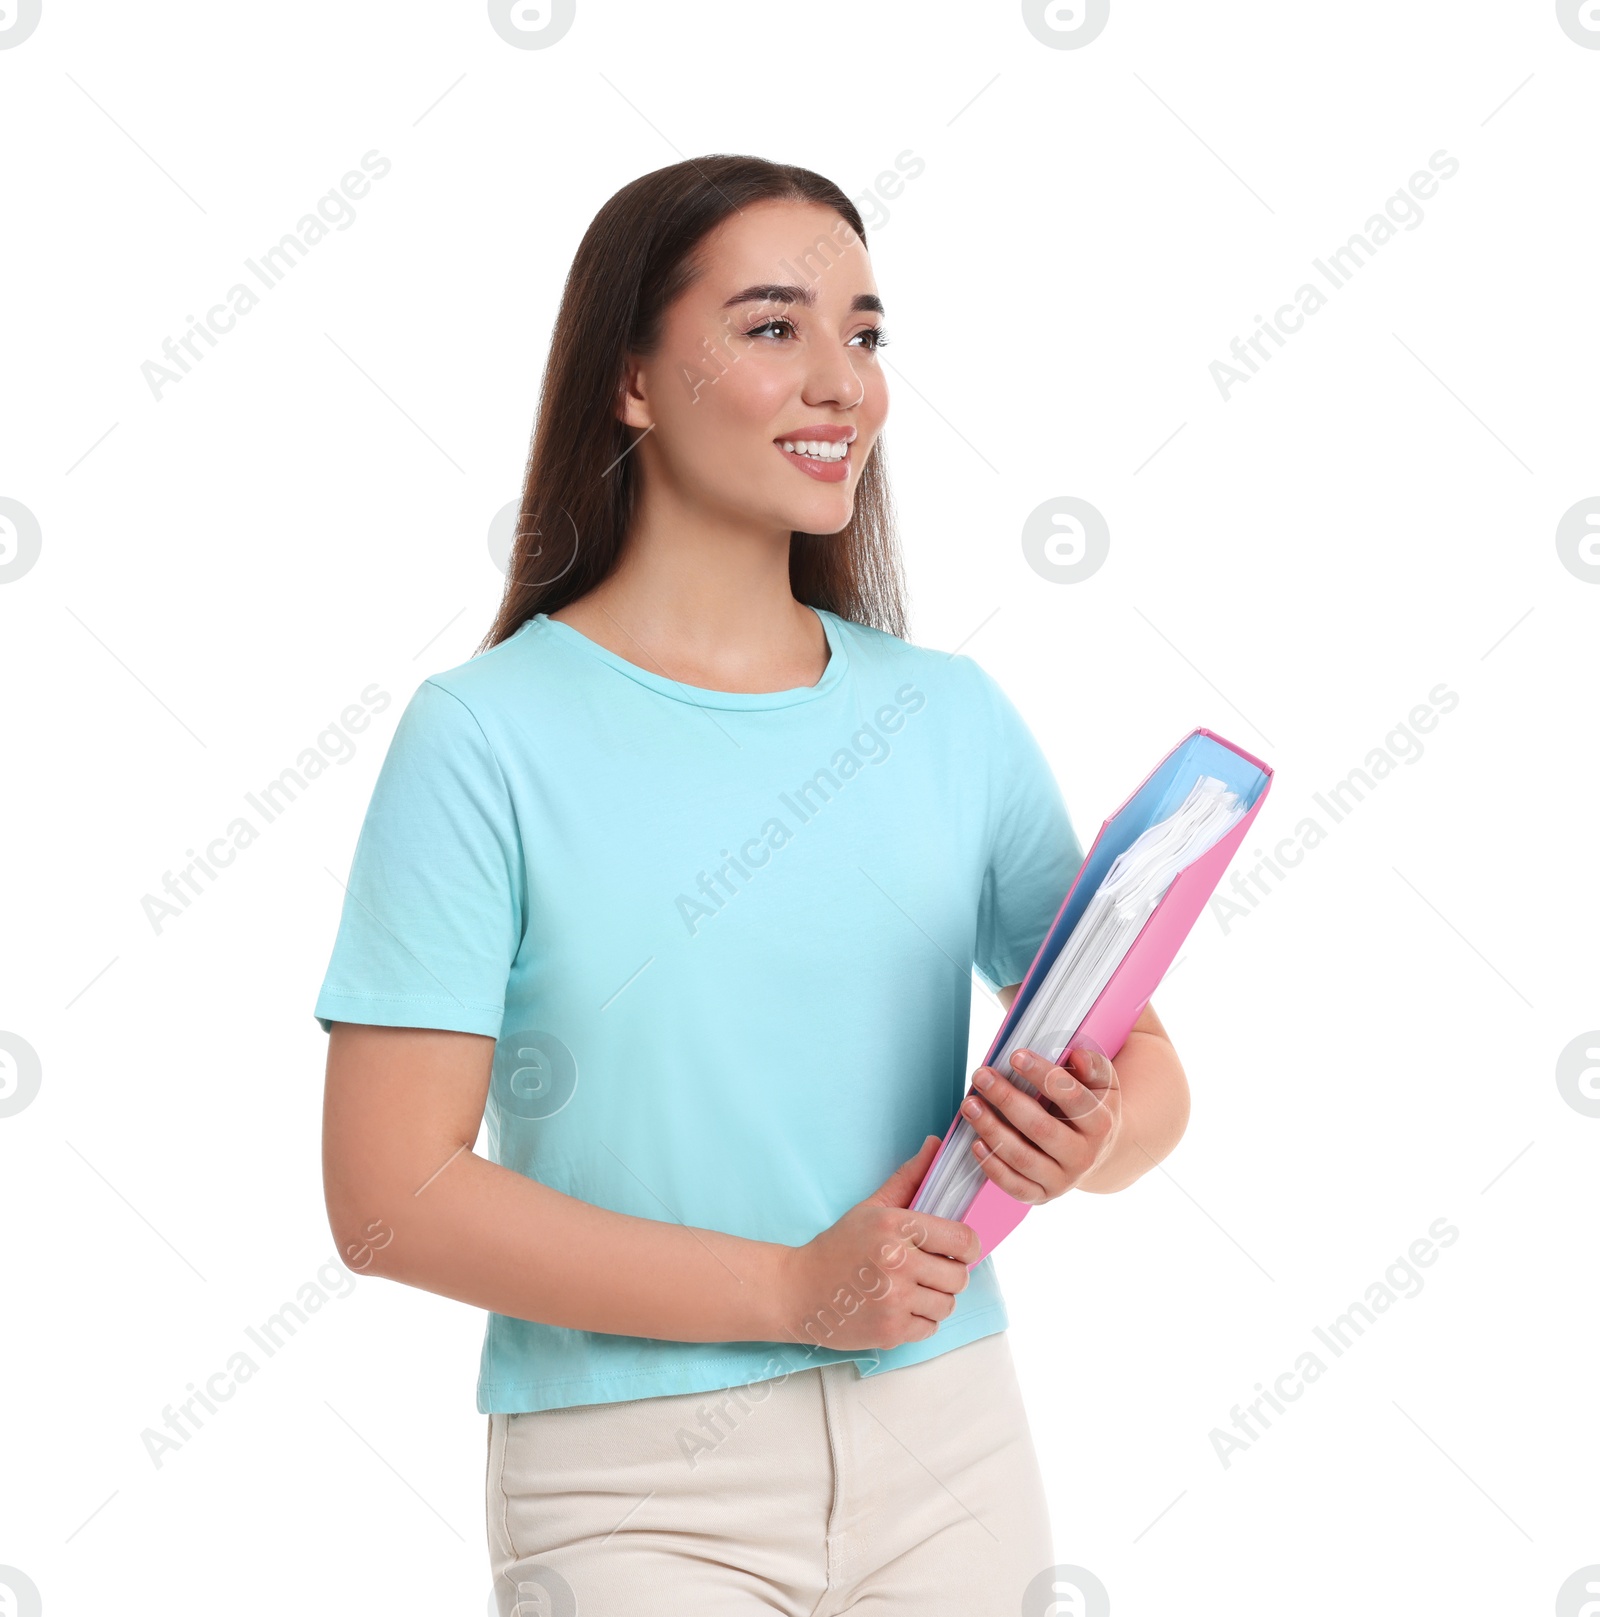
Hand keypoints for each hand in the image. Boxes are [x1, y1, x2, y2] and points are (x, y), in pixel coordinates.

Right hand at [775, 1135, 981, 1352]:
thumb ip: (909, 1178)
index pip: (963, 1240)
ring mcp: (894, 1300)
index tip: (958, 1249)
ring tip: (912, 1289)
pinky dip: (920, 1321)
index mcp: (895, 1226)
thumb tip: (935, 1145)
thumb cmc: (838, 1246)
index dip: (967, 1246)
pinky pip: (931, 1329)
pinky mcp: (890, 1331)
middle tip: (930, 1271)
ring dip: (935, 1299)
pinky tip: (898, 1307)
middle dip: (951, 1274)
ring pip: (947, 1305)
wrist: (798, 1291)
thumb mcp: (872, 1207)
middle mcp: (898, 1263)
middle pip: (960, 1277)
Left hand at [960, 1046, 1120, 1203]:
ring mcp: (1063, 1180)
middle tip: (981, 1075)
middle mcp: (1084, 1156)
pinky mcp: (1043, 1195)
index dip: (1043, 1076)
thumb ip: (1093, 1066)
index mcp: (1101, 1124)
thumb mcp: (1102, 1084)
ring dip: (991, 1130)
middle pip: (1041, 1129)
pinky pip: (1015, 1187)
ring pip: (1023, 1159)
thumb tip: (1076, 1057)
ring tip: (970, 1104)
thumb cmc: (1090, 1108)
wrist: (1096, 1153)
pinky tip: (976, 1143)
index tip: (1015, 1056)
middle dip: (1007, 1099)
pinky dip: (993, 1167)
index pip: (1073, 1098)